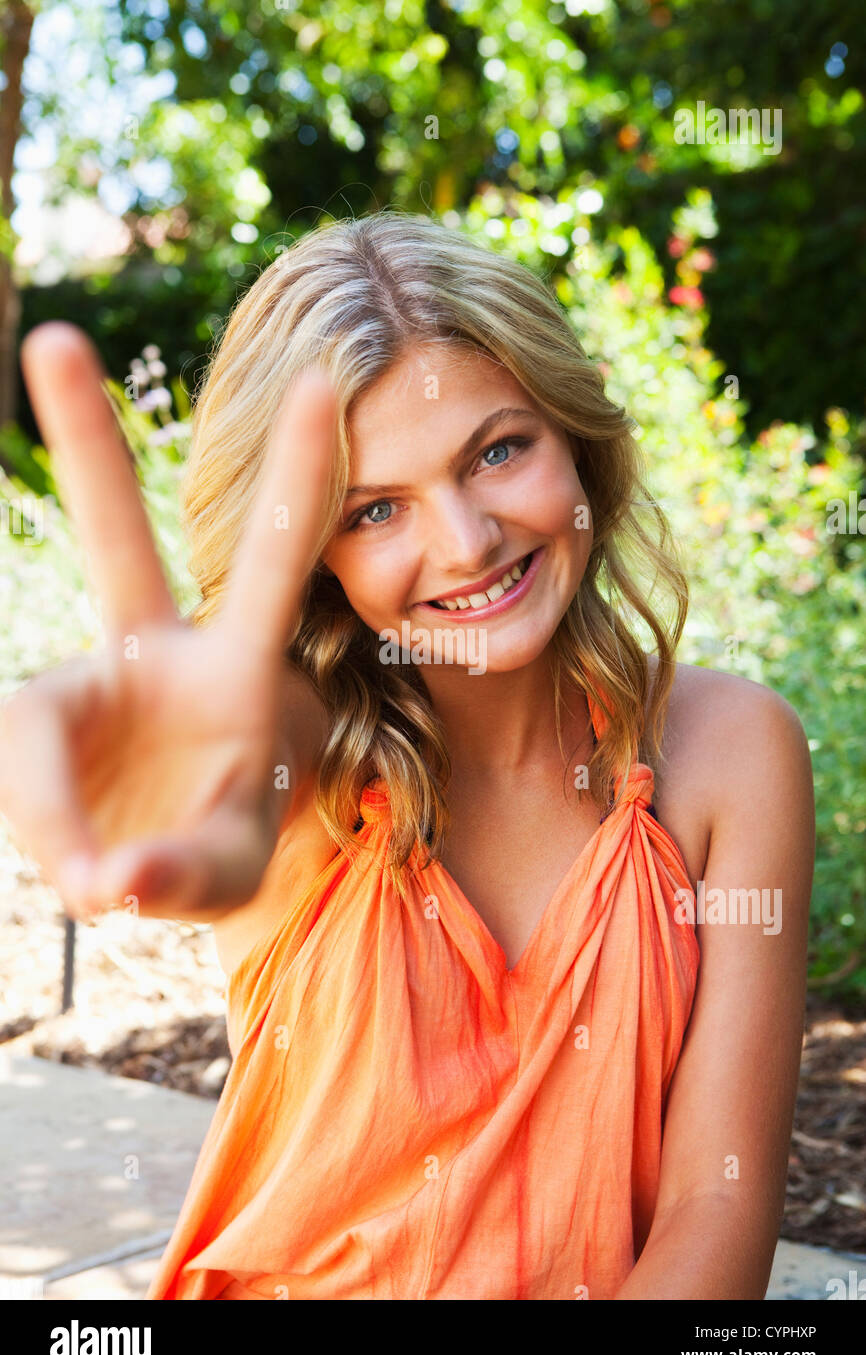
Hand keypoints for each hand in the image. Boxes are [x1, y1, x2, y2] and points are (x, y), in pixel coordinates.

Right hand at [0, 322, 335, 922]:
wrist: (157, 863)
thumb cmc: (216, 845)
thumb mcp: (228, 873)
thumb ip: (186, 874)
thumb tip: (108, 880)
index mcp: (238, 663)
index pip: (270, 562)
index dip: (294, 478)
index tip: (322, 383)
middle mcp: (152, 651)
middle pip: (116, 538)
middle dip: (85, 442)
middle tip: (50, 337)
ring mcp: (81, 682)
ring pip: (35, 741)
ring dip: (64, 829)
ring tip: (110, 887)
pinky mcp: (31, 726)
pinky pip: (24, 790)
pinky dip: (53, 843)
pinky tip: (91, 873)